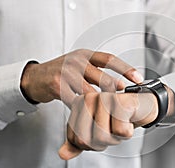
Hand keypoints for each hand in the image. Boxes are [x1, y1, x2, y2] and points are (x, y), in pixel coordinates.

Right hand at [20, 49, 143, 105]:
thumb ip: (98, 73)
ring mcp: (66, 72)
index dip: (126, 69)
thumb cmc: (62, 72)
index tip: (139, 79)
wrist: (35, 77)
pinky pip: (76, 102)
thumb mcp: (81, 67)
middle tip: (121, 103)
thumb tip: (121, 84)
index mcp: (86, 54)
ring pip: (91, 92)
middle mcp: (77, 60)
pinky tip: (87, 115)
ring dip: (100, 105)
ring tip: (106, 113)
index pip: (110, 59)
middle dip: (115, 93)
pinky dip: (83, 111)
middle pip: (103, 78)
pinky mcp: (57, 85)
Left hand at [58, 90, 158, 159]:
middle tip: (112, 130)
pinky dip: (127, 132)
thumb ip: (78, 142)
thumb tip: (63, 154)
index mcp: (78, 104)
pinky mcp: (120, 102)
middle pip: (85, 140)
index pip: (74, 139)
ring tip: (120, 125)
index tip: (101, 131)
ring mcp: (104, 98)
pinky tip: (128, 120)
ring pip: (102, 137)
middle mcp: (88, 99)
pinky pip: (120, 131)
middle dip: (102, 143)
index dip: (90, 144)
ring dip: (116, 138)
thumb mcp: (96, 131)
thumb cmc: (119, 117)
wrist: (143, 106)